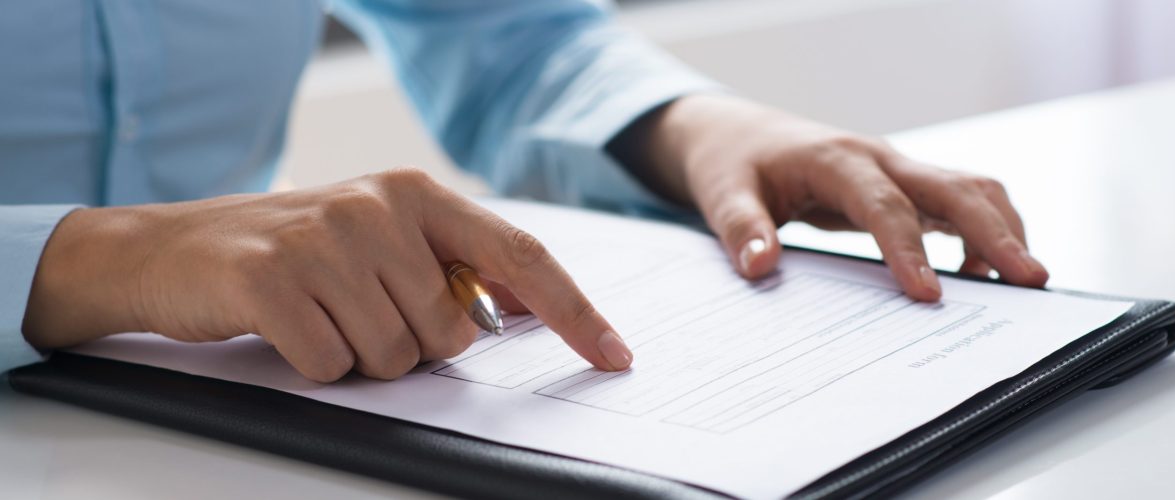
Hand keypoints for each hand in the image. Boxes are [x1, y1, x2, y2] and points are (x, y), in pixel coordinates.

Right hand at [22, 169, 632, 380]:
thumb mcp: (382, 240)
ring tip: (321, 313)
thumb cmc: (295, 251)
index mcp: (419, 193)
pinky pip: (332, 365)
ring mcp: (325, 239)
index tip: (615, 356)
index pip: (522, 257)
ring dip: (360, 356)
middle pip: (451, 333)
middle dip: (413, 346)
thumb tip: (520, 316)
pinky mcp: (273, 280)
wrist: (174, 250)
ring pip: (393, 357)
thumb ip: (450, 268)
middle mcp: (379, 206)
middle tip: (360, 312)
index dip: (576, 312)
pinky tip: (289, 325)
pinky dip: (314, 363)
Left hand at [611, 94, 1048, 299]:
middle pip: (953, 187)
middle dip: (995, 232)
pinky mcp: (904, 185)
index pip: (883, 204)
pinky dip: (982, 233)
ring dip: (1002, 228)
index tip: (928, 295)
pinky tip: (979, 275)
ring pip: (970, 188)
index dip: (908, 248)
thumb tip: (759, 267)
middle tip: (1030, 279)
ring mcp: (897, 169)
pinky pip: (957, 203)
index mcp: (835, 159)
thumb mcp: (722, 194)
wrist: (740, 134)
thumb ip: (740, 229)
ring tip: (1023, 282)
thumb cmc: (734, 163)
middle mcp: (878, 158)